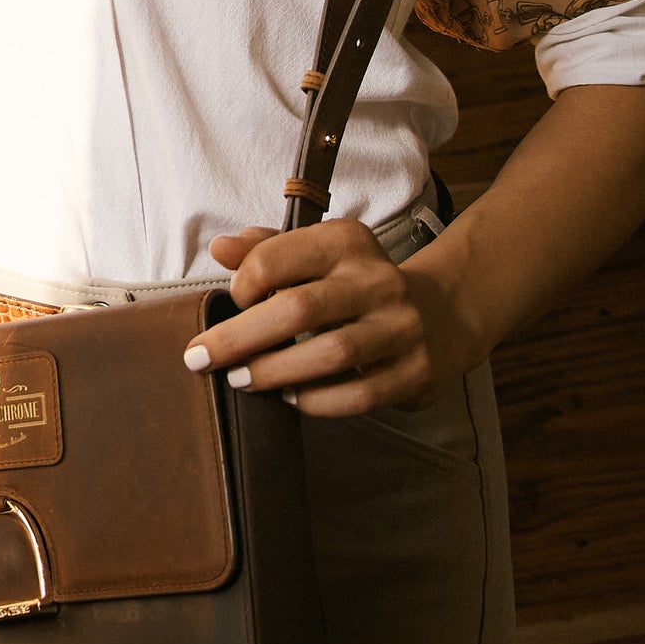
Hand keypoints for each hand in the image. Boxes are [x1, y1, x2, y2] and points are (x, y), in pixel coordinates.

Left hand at [182, 218, 477, 417]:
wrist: (443, 313)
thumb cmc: (356, 284)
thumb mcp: (316, 254)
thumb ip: (265, 250)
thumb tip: (218, 249)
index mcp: (345, 242)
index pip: (276, 258)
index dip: (243, 284)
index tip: (233, 302)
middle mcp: (377, 280)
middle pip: (298, 309)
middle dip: (240, 338)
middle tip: (201, 359)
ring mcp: (401, 327)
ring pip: (331, 353)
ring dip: (276, 371)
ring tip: (242, 380)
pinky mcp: (416, 371)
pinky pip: (361, 394)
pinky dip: (318, 401)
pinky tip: (291, 398)